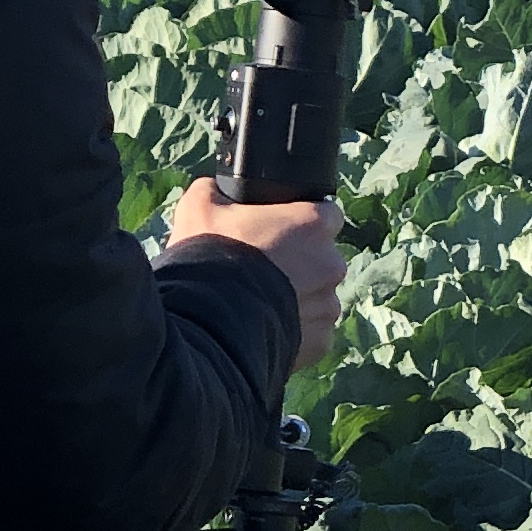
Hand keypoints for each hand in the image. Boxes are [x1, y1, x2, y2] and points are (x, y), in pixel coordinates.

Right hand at [171, 179, 348, 370]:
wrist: (206, 324)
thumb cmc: (207, 258)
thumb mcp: (200, 206)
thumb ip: (219, 191)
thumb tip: (219, 189)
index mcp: (313, 224)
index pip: (326, 214)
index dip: (302, 221)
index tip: (282, 231)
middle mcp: (332, 263)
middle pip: (321, 259)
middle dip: (299, 264)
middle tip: (262, 270)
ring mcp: (329, 305)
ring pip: (318, 297)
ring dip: (298, 299)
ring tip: (258, 302)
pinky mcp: (321, 341)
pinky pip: (312, 331)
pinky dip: (294, 330)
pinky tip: (263, 327)